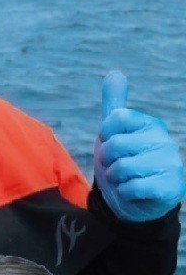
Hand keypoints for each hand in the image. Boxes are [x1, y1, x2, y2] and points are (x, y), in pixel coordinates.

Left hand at [94, 71, 184, 222]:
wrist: (133, 200)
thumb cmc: (123, 162)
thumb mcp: (114, 132)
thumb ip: (114, 103)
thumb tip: (115, 73)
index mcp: (150, 124)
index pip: (115, 118)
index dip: (104, 135)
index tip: (110, 144)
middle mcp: (164, 140)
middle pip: (114, 144)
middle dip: (106, 160)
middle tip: (115, 167)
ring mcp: (171, 163)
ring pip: (122, 167)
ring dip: (115, 178)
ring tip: (125, 179)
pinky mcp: (171, 187)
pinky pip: (132, 187)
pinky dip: (125, 192)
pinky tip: (133, 192)